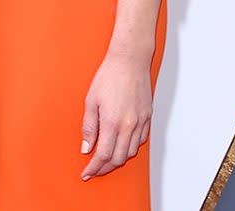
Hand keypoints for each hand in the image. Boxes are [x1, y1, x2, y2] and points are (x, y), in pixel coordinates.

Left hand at [80, 51, 151, 180]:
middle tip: (95, 169)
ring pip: (131, 152)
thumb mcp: (91, 100)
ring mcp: (140, 122)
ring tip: (106, 158)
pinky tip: (122, 144)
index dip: (94, 167)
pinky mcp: (147, 117)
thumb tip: (86, 147)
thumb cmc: (109, 76)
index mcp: (112, 121)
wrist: (129, 61)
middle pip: (118, 158)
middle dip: (105, 168)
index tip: (87, 173)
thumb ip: (89, 126)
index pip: (104, 155)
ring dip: (118, 159)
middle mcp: (128, 125)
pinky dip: (130, 147)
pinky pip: (140, 140)